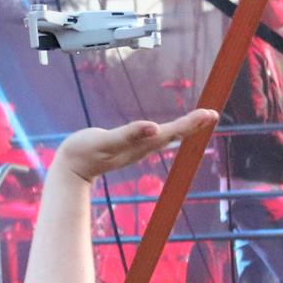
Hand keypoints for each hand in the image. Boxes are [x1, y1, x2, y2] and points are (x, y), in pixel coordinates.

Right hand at [53, 110, 217, 184]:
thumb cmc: (83, 152)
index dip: (191, 123)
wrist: (70, 168)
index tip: (209, 113)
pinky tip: (170, 128)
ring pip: (167, 136)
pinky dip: (168, 130)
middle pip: (174, 135)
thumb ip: (129, 134)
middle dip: (194, 124)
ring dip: (185, 127)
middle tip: (212, 113)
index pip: (172, 131)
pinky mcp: (129, 147)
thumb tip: (154, 127)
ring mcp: (137, 149)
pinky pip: (155, 137)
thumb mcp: (105, 142)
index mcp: (141, 144)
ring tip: (201, 118)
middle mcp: (143, 147)